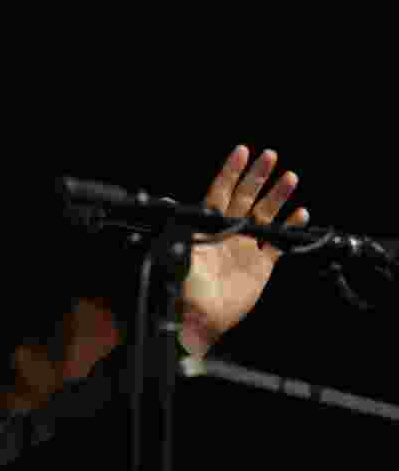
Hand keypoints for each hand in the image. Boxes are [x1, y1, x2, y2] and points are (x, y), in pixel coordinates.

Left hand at [179, 145, 308, 355]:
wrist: (198, 318)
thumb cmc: (182, 287)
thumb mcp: (175, 253)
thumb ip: (178, 229)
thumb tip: (169, 205)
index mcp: (207, 226)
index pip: (219, 192)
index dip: (230, 172)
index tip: (241, 152)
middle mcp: (228, 232)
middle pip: (245, 198)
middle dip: (257, 176)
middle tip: (270, 156)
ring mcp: (244, 247)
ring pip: (264, 215)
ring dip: (277, 197)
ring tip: (290, 177)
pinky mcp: (260, 265)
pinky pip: (278, 242)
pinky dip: (289, 227)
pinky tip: (300, 213)